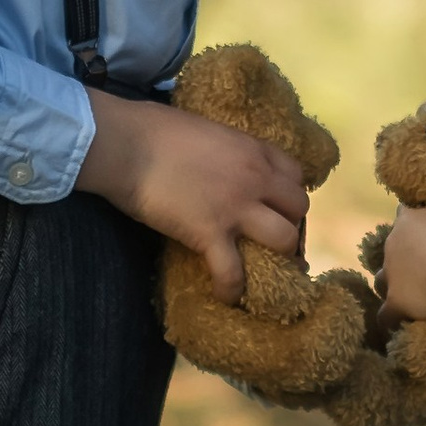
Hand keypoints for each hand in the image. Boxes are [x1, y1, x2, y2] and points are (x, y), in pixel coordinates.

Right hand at [77, 92, 308, 300]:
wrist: (127, 145)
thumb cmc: (154, 129)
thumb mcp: (208, 131)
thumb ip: (226, 150)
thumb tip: (221, 164)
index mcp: (254, 149)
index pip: (296, 176)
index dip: (288, 195)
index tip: (276, 207)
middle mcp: (256, 178)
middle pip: (299, 209)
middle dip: (290, 225)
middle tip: (271, 239)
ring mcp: (236, 208)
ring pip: (284, 240)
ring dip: (276, 257)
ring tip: (261, 267)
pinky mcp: (210, 234)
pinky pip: (233, 272)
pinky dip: (231, 289)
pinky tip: (225, 296)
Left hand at [379, 205, 425, 321]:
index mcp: (410, 219)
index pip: (403, 219)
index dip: (413, 231)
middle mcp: (393, 243)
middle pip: (392, 252)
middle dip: (405, 262)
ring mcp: (391, 273)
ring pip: (382, 282)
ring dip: (394, 289)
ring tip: (411, 299)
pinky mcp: (395, 301)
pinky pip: (386, 315)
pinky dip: (391, 320)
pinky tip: (400, 327)